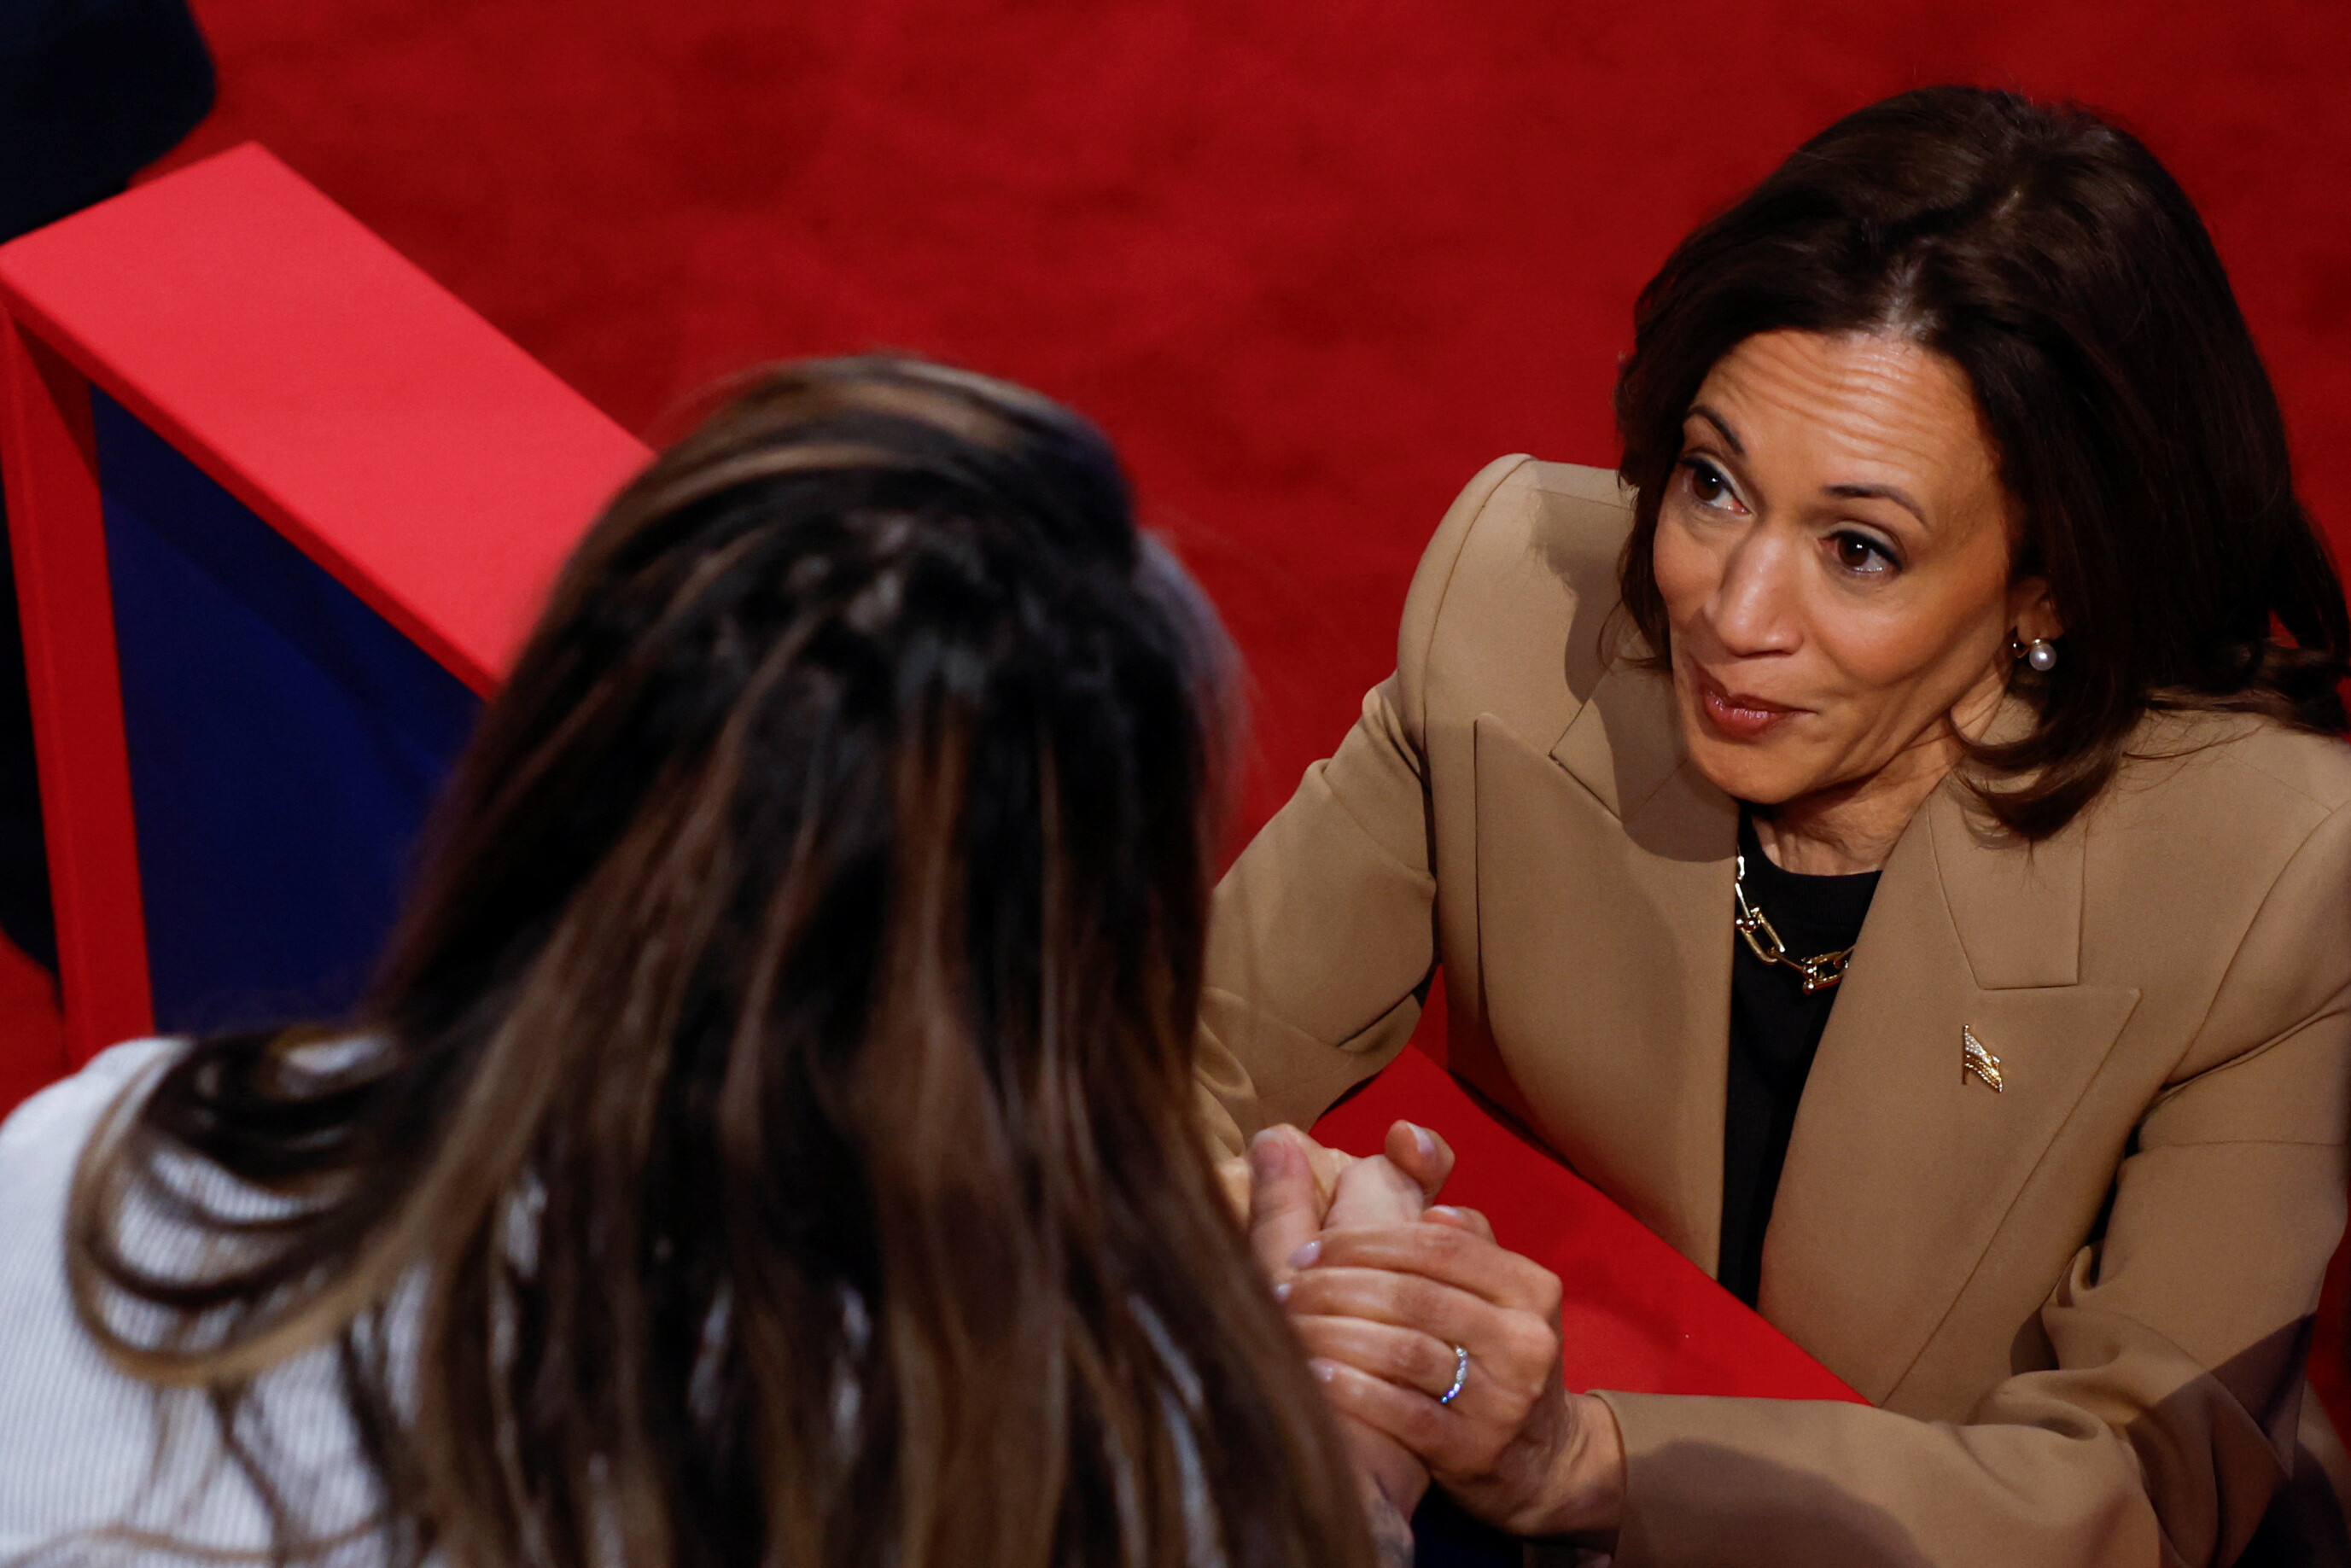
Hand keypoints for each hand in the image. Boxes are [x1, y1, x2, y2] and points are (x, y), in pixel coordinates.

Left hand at [1283, 1216, 1624, 1540]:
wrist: (1543, 1459)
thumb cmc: (1501, 1356)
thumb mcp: (1505, 1294)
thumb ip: (1470, 1243)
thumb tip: (1432, 1211)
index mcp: (1531, 1288)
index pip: (1439, 1246)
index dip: (1365, 1240)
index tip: (1310, 1247)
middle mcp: (1526, 1340)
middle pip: (1414, 1296)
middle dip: (1337, 1286)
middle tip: (1286, 1287)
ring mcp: (1504, 1400)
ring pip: (1405, 1352)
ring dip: (1335, 1334)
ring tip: (1289, 1327)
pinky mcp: (1476, 1449)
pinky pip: (1404, 1413)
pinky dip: (1354, 1390)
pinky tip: (1314, 1375)